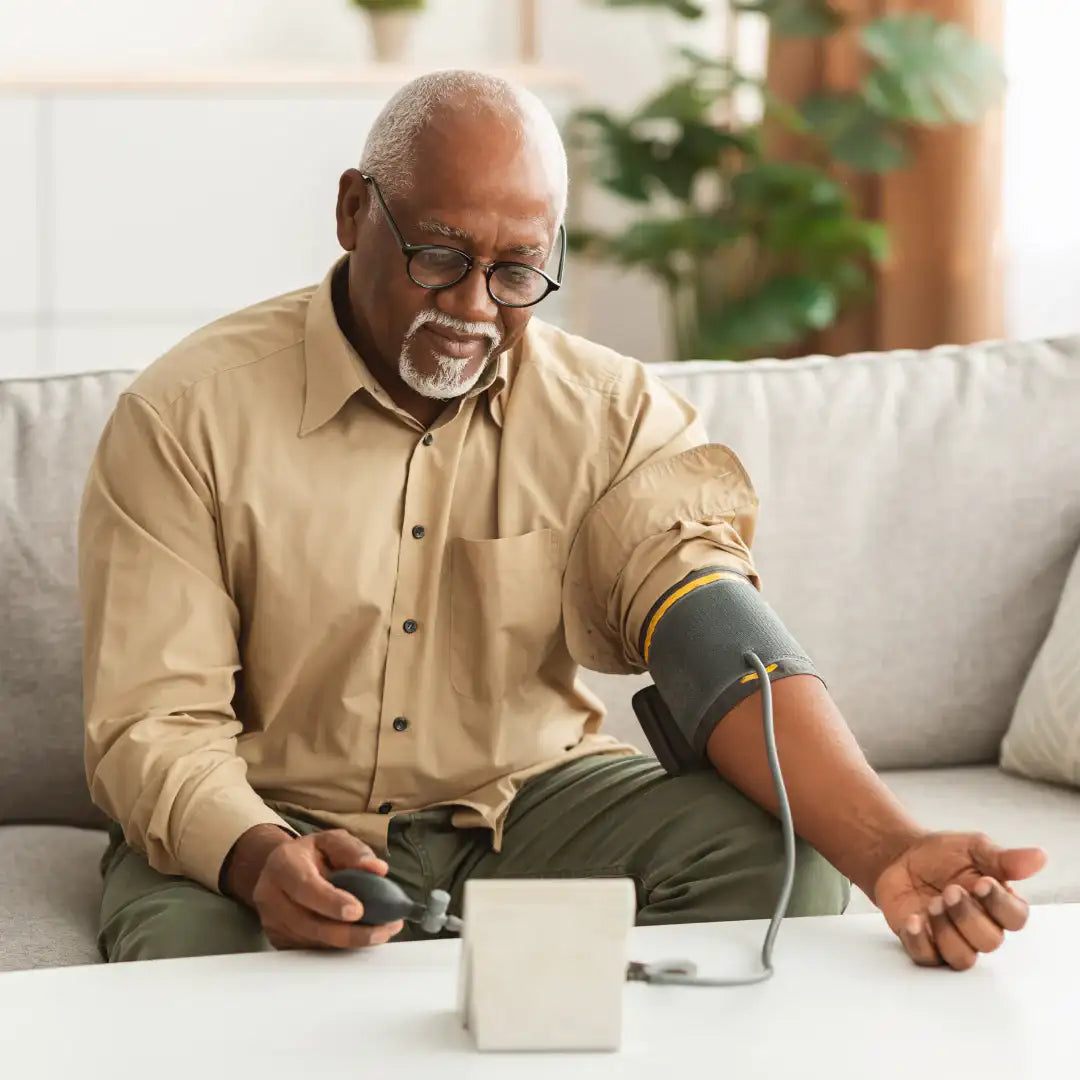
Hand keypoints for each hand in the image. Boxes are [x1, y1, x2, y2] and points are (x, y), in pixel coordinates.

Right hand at [250, 829, 404, 949]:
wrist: (282, 867)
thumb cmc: (311, 854)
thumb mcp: (332, 841)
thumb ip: (354, 851)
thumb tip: (378, 869)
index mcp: (283, 864)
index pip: (305, 887)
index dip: (330, 901)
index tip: (358, 911)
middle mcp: (270, 895)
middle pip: (307, 923)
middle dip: (347, 933)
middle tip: (381, 932)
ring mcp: (271, 921)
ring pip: (310, 941)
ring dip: (347, 943)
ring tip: (380, 934)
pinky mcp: (278, 940)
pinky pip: (309, 950)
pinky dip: (337, 949)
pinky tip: (360, 940)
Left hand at [874, 831, 1046, 970]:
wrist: (902, 856)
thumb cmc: (944, 854)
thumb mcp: (973, 848)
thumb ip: (1004, 858)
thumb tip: (1039, 857)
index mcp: (998, 904)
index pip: (1015, 918)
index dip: (1000, 904)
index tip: (981, 883)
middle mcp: (979, 927)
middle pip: (989, 941)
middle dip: (968, 916)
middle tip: (950, 891)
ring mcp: (951, 939)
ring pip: (962, 957)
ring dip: (946, 930)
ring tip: (932, 904)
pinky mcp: (924, 944)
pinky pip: (927, 958)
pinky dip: (920, 941)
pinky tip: (913, 919)